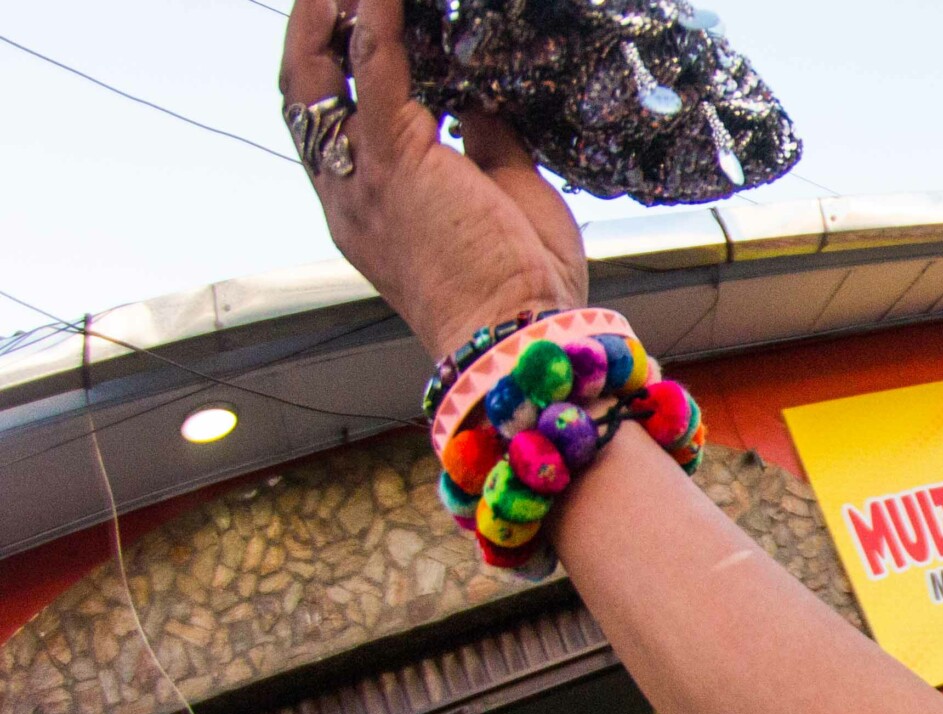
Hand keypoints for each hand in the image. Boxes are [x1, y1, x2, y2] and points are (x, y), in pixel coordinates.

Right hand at [281, 0, 584, 359]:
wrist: (519, 334)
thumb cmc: (521, 283)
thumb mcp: (504, 198)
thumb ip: (485, 144)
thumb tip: (481, 102)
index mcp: (369, 208)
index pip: (329, 126)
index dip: (327, 71)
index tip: (343, 26)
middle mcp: (348, 192)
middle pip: (304, 94)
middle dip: (309, 34)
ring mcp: (363, 176)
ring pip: (321, 74)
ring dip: (332, 15)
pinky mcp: (397, 160)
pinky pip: (377, 67)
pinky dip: (378, 17)